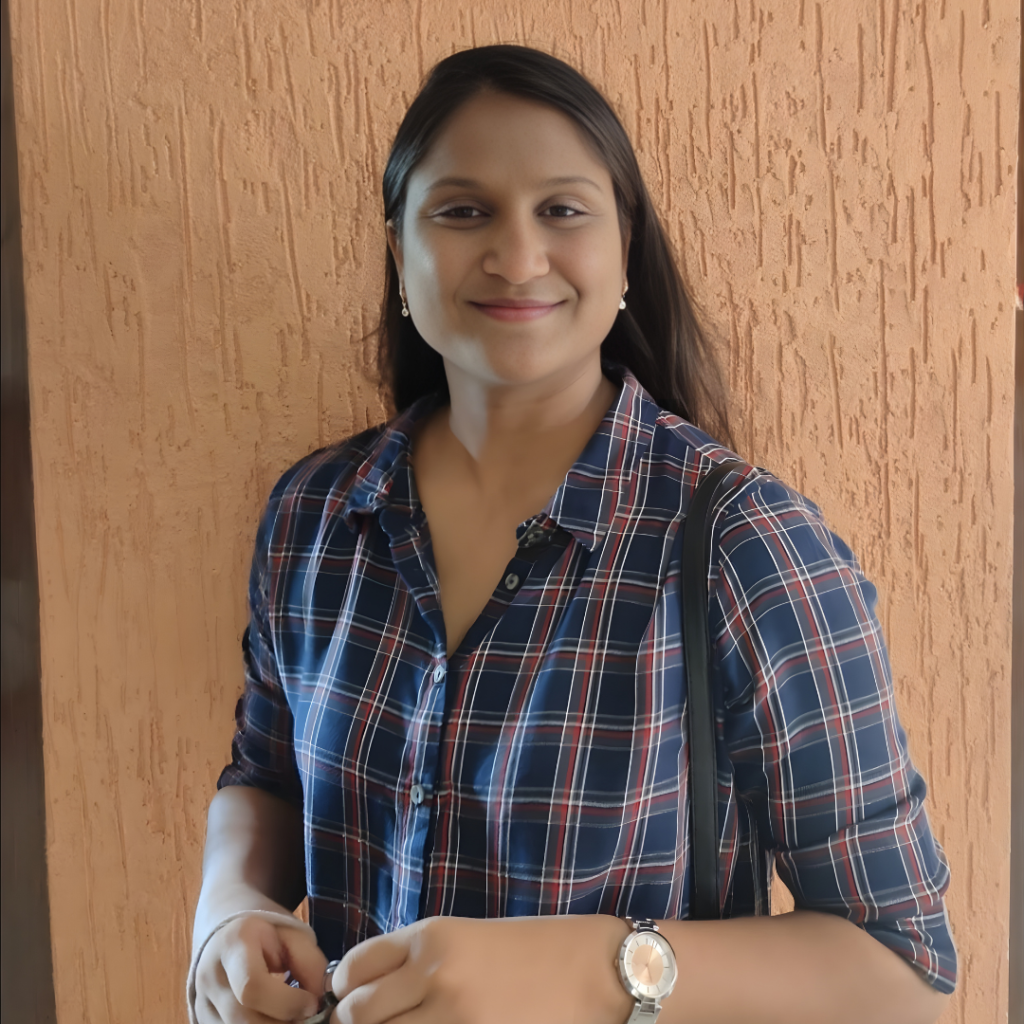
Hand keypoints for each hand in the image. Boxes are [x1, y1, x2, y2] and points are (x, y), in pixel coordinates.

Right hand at [195, 913, 328, 1022]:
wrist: (227, 936)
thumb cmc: (266, 935)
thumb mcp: (293, 936)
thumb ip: (310, 965)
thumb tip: (318, 1003)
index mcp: (232, 945)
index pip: (252, 986)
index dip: (287, 1003)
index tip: (311, 1004)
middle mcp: (209, 977)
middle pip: (243, 1020)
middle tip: (304, 1016)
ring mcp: (201, 1003)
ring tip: (289, 1017)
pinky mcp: (202, 1020)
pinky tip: (272, 1019)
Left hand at [328, 914, 633, 1023]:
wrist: (596, 971)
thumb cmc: (536, 950)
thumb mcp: (471, 937)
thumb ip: (421, 959)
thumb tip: (373, 991)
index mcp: (432, 936)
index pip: (355, 966)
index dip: (344, 989)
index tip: (348, 1001)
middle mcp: (434, 974)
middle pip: (357, 1014)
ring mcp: (452, 1018)